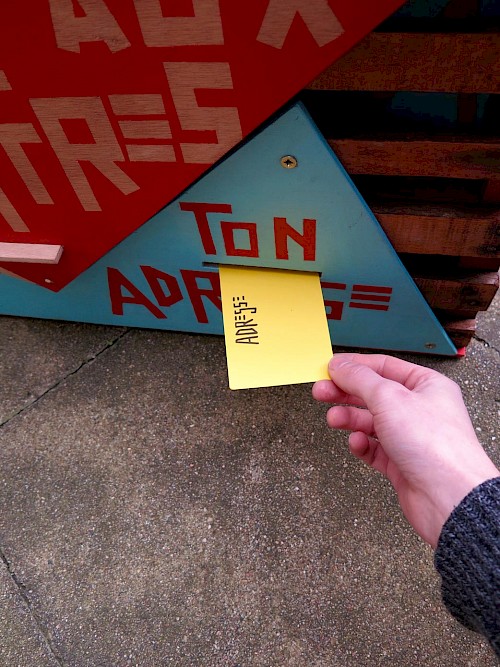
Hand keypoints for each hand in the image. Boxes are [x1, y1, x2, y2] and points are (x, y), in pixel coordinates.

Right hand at [313, 353, 498, 547]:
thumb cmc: (435, 446)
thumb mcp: (389, 398)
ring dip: (349, 419)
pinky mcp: (402, 463)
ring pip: (370, 422)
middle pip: (373, 394)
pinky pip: (374, 449)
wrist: (448, 498)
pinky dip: (362, 445)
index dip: (355, 366)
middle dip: (345, 392)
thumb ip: (359, 379)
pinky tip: (357, 443)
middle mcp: (420, 409)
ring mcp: (410, 437)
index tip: (330, 368)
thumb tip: (340, 365)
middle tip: (321, 391)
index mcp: (426, 386)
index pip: (384, 366)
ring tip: (334, 419)